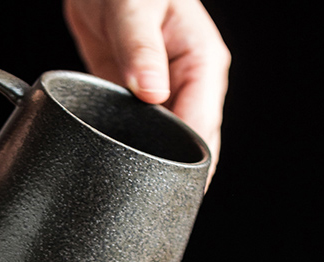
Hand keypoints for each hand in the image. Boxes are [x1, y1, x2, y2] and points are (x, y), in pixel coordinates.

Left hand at [63, 0, 229, 180]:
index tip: (161, 175)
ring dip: (152, 158)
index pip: (202, 128)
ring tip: (130, 170)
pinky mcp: (143, 101)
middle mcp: (192, 84)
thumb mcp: (132, 5)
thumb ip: (140, 47)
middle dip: (171, 166)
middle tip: (144, 182)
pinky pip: (144, 134)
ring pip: (169, 144)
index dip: (185, 159)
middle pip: (191, 145)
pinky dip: (133, 146)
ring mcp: (168, 95)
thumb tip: (151, 91)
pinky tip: (119, 154)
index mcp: (203, 64)